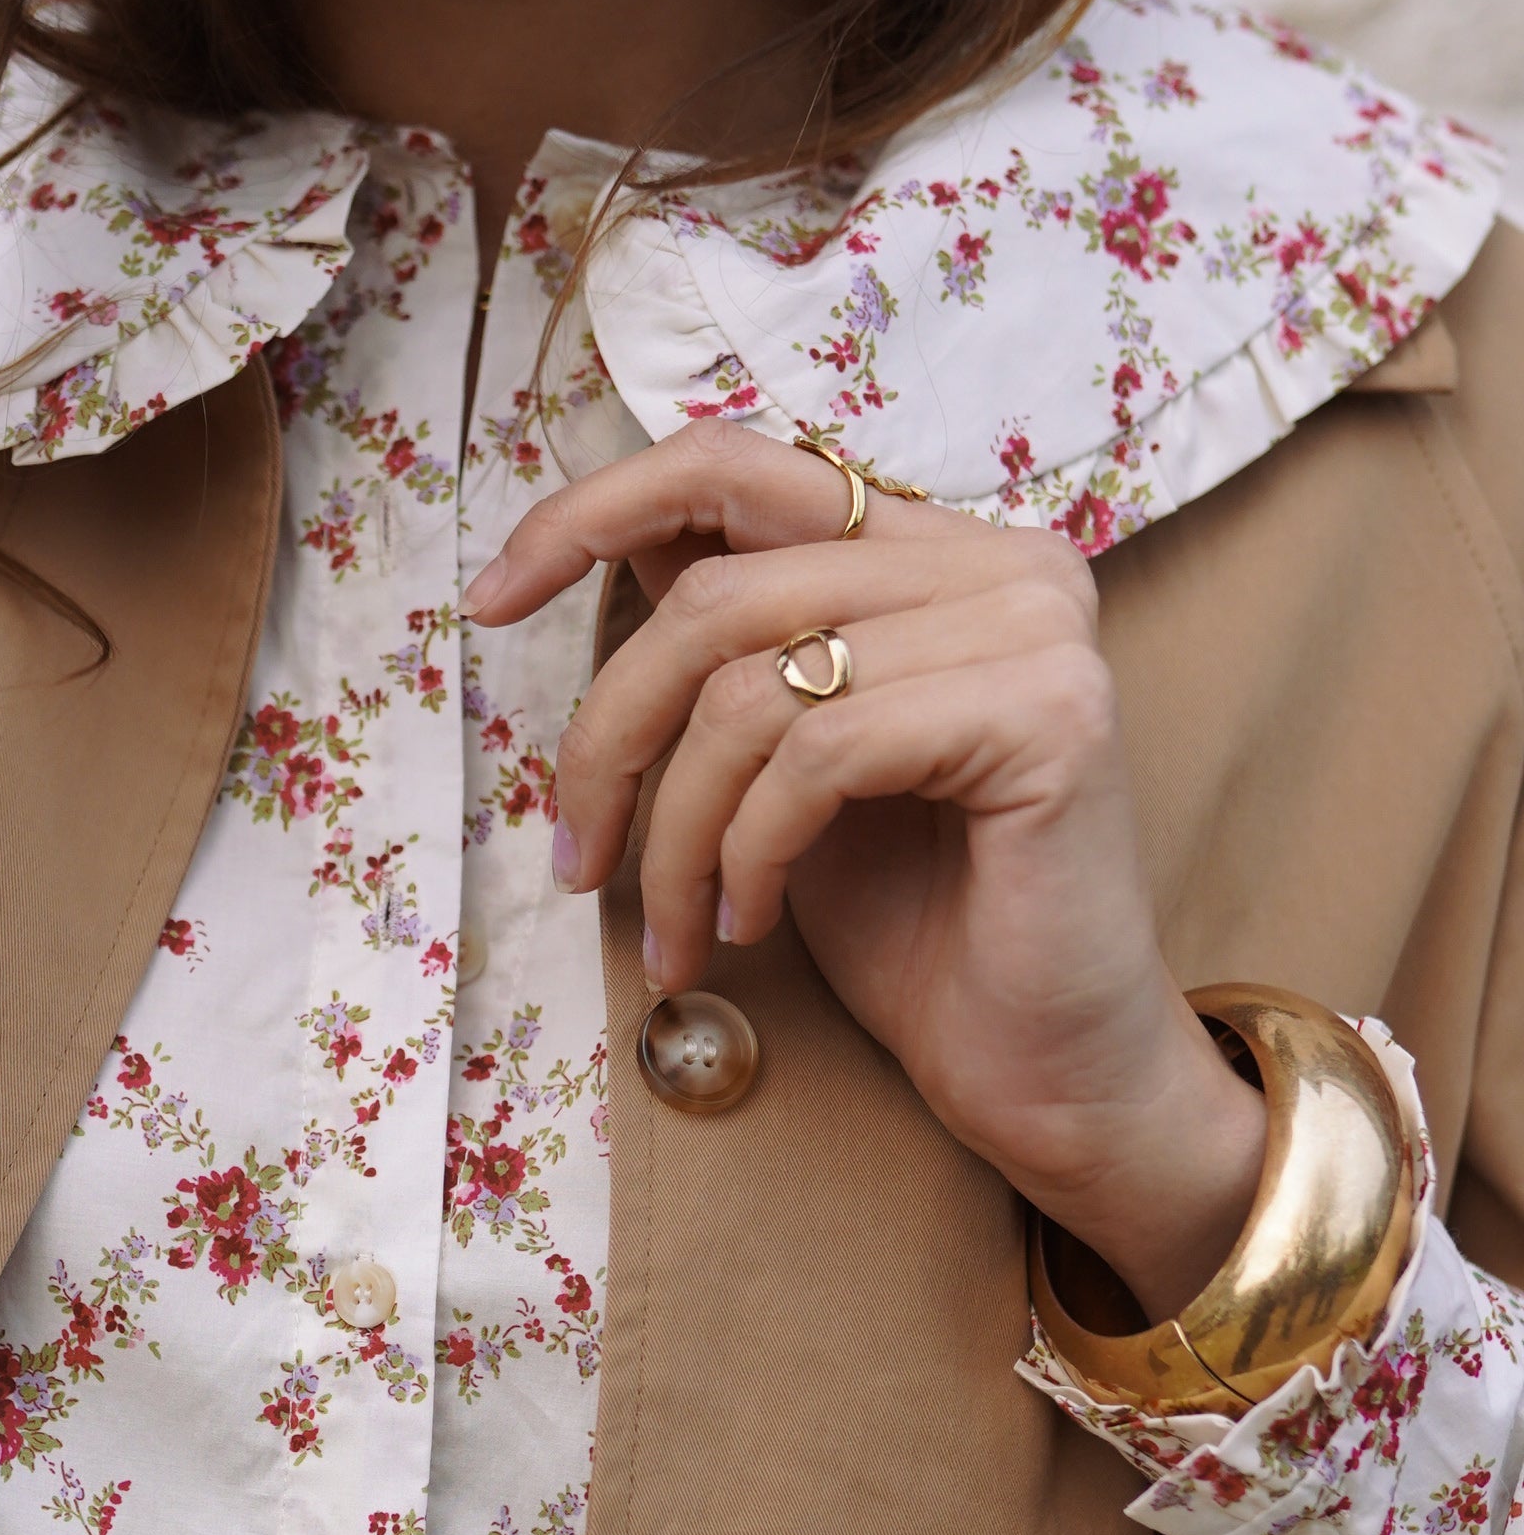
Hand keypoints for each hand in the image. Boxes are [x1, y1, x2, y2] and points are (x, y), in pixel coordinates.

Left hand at [462, 430, 1266, 1322]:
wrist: (1043, 1068)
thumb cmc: (915, 926)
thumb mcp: (781, 762)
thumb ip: (726, 647)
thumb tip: (586, 550)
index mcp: (937, 549)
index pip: (734, 466)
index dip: (590, 514)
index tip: (487, 603)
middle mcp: (1001, 562)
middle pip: (714, 594)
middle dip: (609, 741)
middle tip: (575, 861)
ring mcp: (1034, 628)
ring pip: (750, 687)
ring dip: (672, 832)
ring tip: (673, 928)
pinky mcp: (1047, 714)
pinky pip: (815, 756)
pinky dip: (748, 854)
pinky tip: (750, 922)